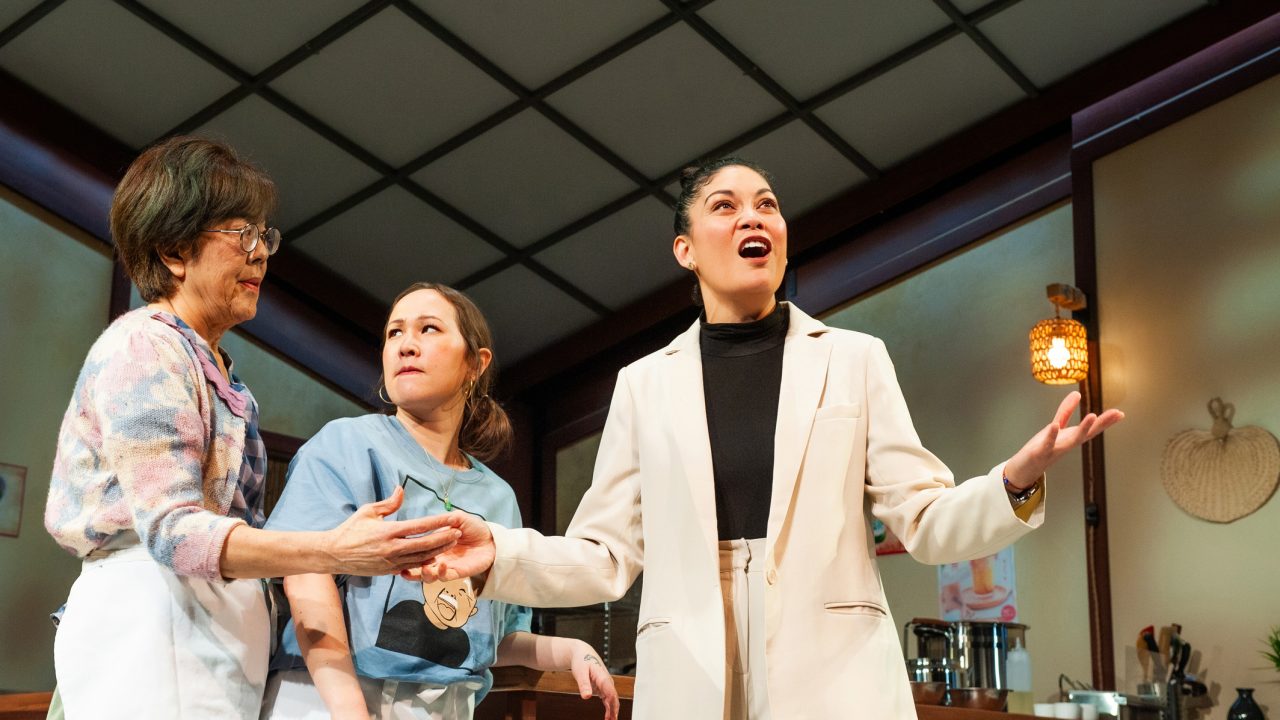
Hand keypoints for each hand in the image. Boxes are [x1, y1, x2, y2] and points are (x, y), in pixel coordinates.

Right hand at [322, 486, 461, 574]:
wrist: (334, 554)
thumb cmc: (350, 529)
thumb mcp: (368, 511)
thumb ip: (388, 503)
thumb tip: (401, 489)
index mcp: (388, 531)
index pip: (420, 526)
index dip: (439, 522)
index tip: (452, 518)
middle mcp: (392, 548)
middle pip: (426, 544)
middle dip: (444, 538)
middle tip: (459, 532)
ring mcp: (391, 562)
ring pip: (421, 558)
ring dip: (438, 550)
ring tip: (452, 543)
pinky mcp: (388, 571)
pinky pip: (412, 567)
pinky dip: (425, 562)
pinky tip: (435, 556)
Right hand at [406, 510, 495, 582]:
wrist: (490, 539)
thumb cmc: (473, 528)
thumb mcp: (458, 518)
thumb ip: (446, 518)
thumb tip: (437, 517)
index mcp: (433, 544)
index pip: (416, 548)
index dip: (406, 550)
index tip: (397, 548)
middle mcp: (435, 557)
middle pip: (417, 566)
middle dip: (409, 567)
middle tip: (404, 564)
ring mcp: (444, 566)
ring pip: (428, 576)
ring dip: (422, 574)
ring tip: (423, 568)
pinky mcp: (455, 573)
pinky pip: (443, 577)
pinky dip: (439, 573)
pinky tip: (440, 565)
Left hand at [570, 642, 618, 719]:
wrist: (582, 653)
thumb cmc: (581, 660)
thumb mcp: (580, 672)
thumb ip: (584, 684)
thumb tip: (587, 696)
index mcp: (603, 677)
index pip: (611, 693)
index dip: (613, 705)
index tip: (613, 715)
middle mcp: (607, 681)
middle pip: (614, 698)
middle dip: (614, 711)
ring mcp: (606, 684)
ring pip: (612, 700)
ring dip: (613, 711)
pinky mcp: (603, 687)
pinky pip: (608, 699)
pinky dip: (609, 708)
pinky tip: (608, 716)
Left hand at [1004, 390, 1124, 488]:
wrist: (1025, 469)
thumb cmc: (1042, 448)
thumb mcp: (1056, 427)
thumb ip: (1066, 411)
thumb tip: (1077, 393)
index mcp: (1071, 437)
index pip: (1092, 428)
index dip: (1106, 421)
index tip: (1120, 413)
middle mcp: (1067, 444)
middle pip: (1087, 433)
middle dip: (1102, 423)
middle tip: (1117, 413)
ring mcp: (1055, 449)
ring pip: (1072, 440)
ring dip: (1083, 429)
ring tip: (1093, 415)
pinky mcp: (1040, 452)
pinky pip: (1047, 443)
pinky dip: (1052, 435)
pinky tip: (1055, 425)